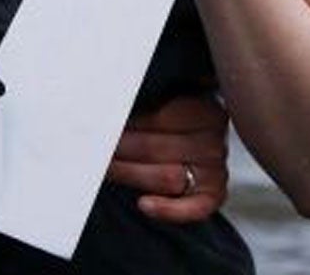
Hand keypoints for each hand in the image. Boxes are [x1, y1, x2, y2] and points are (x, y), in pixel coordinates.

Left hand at [106, 93, 229, 221]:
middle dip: (119, 149)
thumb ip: (146, 100)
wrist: (194, 136)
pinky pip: (195, 208)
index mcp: (203, 108)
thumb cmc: (172, 115)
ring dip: (129, 173)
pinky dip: (168, 210)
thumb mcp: (164, 99)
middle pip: (154, 148)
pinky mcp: (214, 194)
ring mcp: (216, 168)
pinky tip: (144, 204)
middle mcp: (213, 139)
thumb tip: (105, 107)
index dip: (124, 124)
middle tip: (93, 147)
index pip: (156, 118)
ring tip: (105, 167)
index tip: (99, 124)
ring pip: (167, 176)